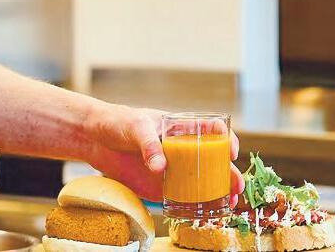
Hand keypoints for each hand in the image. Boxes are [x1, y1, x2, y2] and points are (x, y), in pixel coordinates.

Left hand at [84, 103, 244, 202]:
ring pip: (203, 180)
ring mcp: (174, 169)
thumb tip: (161, 166)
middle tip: (237, 185)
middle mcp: (183, 149)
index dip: (227, 139)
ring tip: (230, 202)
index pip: (212, 129)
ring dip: (219, 191)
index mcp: (182, 128)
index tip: (231, 151)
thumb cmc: (120, 123)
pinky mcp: (161, 186)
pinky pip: (183, 196)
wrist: (97, 139)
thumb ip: (149, 145)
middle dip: (229, 172)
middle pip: (213, 160)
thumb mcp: (136, 127)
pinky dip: (197, 205)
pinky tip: (206, 212)